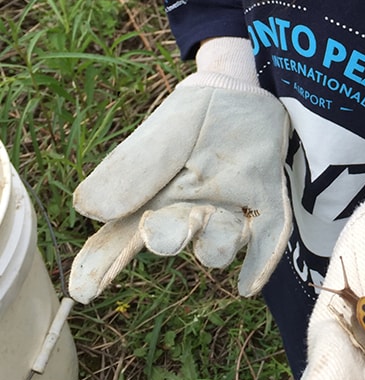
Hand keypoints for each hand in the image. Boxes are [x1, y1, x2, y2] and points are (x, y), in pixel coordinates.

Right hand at [70, 39, 290, 302]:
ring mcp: (229, 212)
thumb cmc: (193, 114)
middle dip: (168, 237)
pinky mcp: (267, 206)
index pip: (123, 236)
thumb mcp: (162, 135)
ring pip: (220, 245)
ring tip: (219, 217)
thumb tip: (88, 209)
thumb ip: (130, 168)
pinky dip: (259, 262)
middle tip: (160, 231)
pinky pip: (266, 239)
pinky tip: (248, 286)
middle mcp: (190, 213)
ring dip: (218, 242)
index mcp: (155, 200)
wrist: (240, 89)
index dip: (102, 264)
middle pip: (175, 239)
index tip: (82, 291)